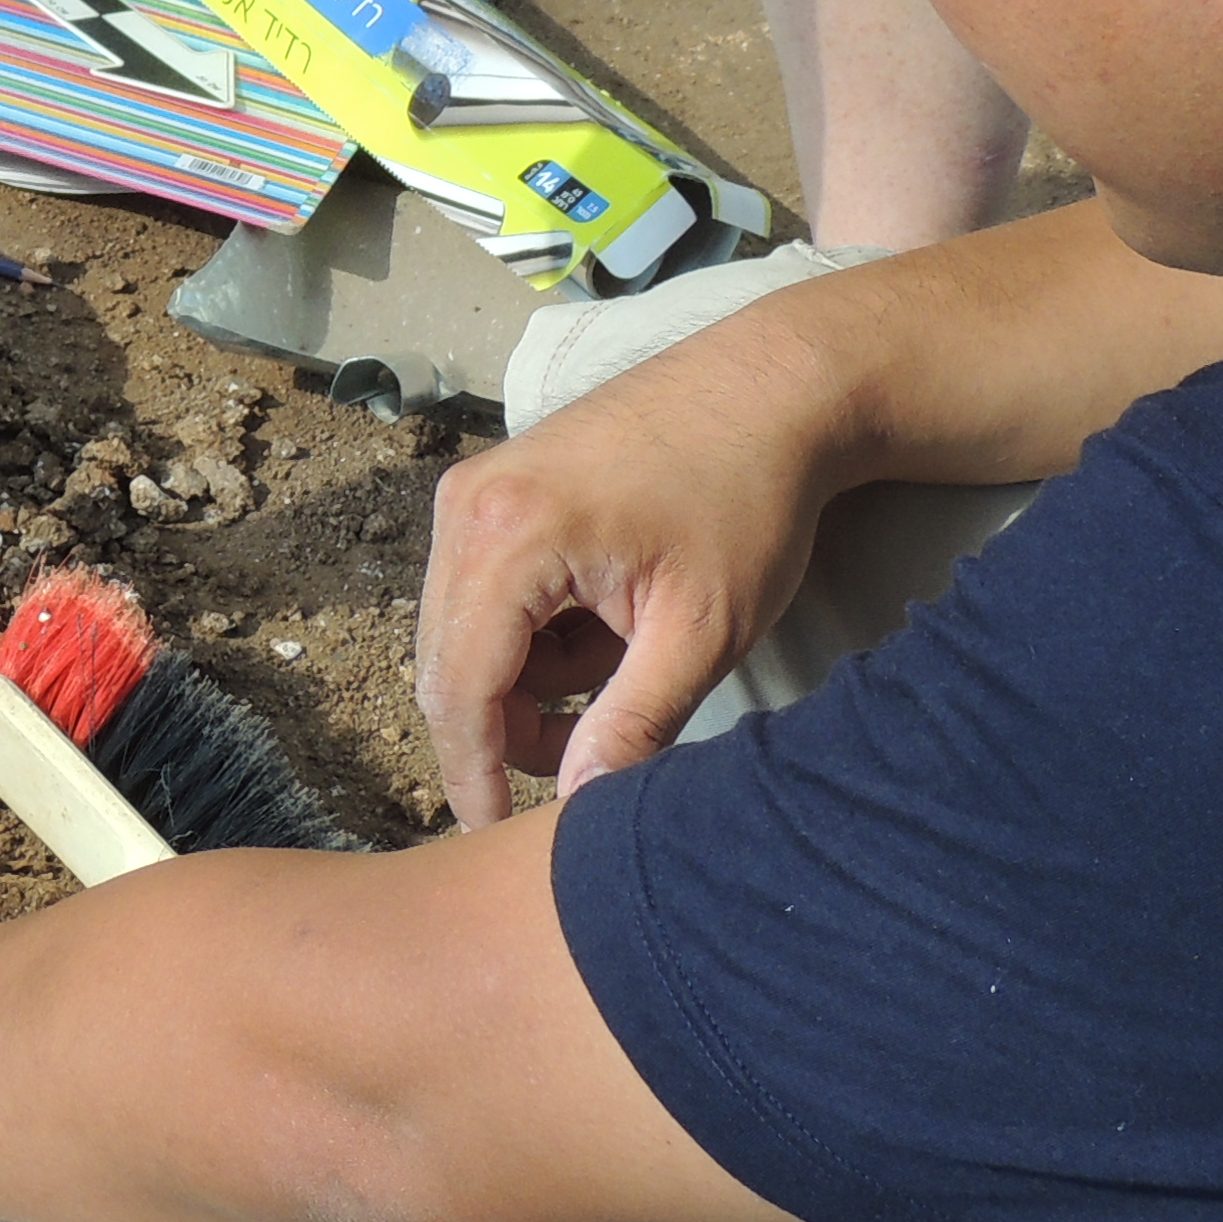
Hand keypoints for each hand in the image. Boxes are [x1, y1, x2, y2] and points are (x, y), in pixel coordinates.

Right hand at [413, 313, 852, 826]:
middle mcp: (467, 508)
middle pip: (449, 665)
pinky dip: (535, 636)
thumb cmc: (747, 498)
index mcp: (506, 538)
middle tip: (586, 767)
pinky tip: (607, 629)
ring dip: (527, 682)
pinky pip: (486, 594)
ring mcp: (475, 491)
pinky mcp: (496, 488)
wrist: (773, 386)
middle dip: (507, 730)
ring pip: (467, 633)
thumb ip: (632, 726)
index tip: (496, 835)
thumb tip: (577, 810)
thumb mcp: (702, 631)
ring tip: (623, 676)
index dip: (474, 774)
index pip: (457, 690)